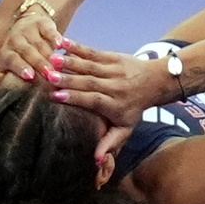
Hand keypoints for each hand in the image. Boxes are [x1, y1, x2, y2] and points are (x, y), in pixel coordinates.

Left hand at [0, 11, 68, 99]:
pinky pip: (49, 30)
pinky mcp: (42, 23)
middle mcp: (15, 41)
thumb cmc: (15, 54)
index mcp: (5, 53)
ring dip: (49, 55)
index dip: (20, 67)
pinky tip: (61, 45)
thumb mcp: (3, 67)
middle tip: (49, 75)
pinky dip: (55, 37)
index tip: (29, 76)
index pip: (11, 60)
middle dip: (38, 63)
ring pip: (40, 44)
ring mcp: (29, 31)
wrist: (25, 25)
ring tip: (58, 67)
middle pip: (27, 52)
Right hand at [48, 40, 168, 162]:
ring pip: (90, 65)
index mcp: (115, 105)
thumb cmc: (134, 108)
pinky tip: (62, 43)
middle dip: (68, 79)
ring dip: (71, 61)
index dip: (75, 98)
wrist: (156, 82)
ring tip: (52, 59)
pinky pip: (94, 51)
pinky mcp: (114, 56)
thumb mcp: (126, 129)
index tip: (55, 96)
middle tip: (48, 75)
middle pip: (90, 82)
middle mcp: (114, 86)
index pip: (93, 100)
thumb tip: (96, 160)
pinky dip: (78, 47)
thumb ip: (110, 143)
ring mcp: (114, 69)